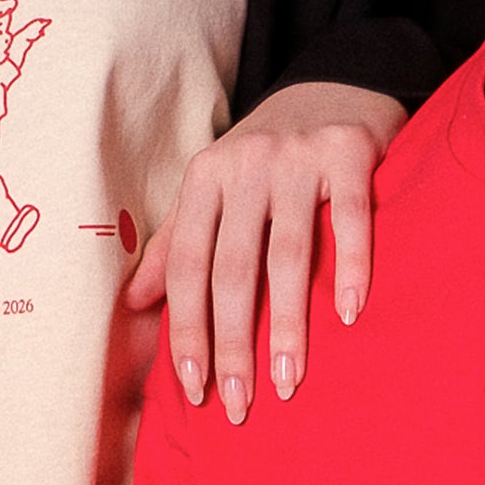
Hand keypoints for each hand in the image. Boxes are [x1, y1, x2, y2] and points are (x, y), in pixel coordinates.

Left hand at [131, 83, 401, 423]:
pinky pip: (349, 219)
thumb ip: (177, 243)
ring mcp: (298, 158)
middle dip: (232, 344)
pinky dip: (351, 268)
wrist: (340, 81)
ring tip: (289, 380)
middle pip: (232, 270)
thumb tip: (133, 303)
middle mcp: (245, 166)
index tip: (194, 388)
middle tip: (239, 404)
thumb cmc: (271, 155)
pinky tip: (349, 316)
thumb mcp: (215, 188)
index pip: (187, 267)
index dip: (187, 331)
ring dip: (288, 325)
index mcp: (204, 179)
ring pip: (287, 254)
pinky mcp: (349, 153)